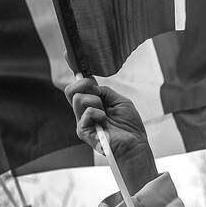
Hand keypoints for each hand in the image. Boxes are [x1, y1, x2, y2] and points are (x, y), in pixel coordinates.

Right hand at [65, 76, 156, 192]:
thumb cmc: (130, 126)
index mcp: (92, 105)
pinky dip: (97, 113)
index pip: (77, 88)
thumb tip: (92, 84)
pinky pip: (85, 113)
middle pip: (70, 91)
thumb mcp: (119, 101)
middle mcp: (84, 113)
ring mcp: (82, 122)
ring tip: (105, 112)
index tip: (75, 61)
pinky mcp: (83, 132)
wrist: (135, 144)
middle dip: (84, 84)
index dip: (76, 75)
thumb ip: (105, 91)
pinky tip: (104, 120)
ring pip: (77, 99)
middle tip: (97, 91)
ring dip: (95, 101)